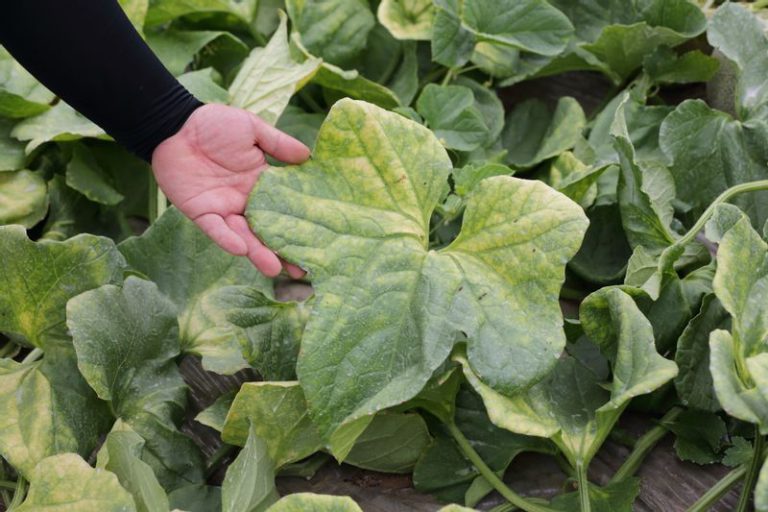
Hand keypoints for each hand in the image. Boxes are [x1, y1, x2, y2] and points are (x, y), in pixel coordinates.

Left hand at [151, 104, 309, 277]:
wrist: (175, 125)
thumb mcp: (252, 129)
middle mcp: (246, 201)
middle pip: (267, 231)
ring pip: (244, 236)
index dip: (300, 225)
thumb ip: (279, 144)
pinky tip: (241, 249)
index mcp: (261, 183)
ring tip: (274, 270)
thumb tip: (310, 156)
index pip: (285, 209)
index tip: (319, 242)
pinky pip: (215, 229)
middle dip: (283, 251)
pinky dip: (227, 239)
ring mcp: (224, 209)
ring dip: (257, 253)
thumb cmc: (214, 124)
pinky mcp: (201, 212)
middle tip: (302, 271)